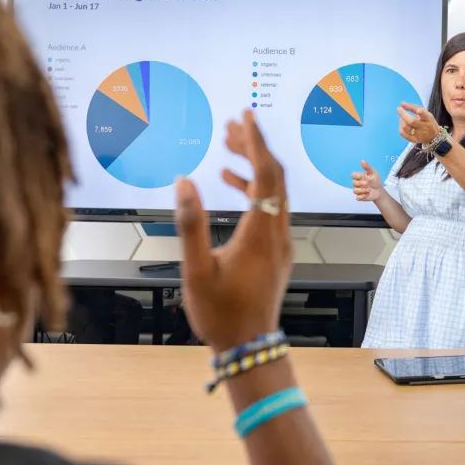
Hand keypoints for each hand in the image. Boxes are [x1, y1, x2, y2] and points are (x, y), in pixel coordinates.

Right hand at [176, 111, 291, 352]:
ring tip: (228, 146)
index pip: (265, 175)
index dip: (256, 143)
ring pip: (274, 193)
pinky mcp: (276, 252)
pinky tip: (227, 183)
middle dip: (255, 147)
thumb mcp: (197, 271)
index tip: (245, 117)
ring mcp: (280, 244)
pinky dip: (252, 192)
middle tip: (232, 126)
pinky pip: (269, 210)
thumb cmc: (221, 314)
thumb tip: (185, 183)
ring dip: (253, 167)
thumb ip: (190, 225)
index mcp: (260, 235)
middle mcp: (277, 234)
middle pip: (275, 178)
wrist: (248, 346)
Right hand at [351, 161, 383, 201]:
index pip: (353, 175)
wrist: (380, 191)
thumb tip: (362, 160)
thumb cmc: (376, 181)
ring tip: (369, 190)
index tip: (361, 176)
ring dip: (362, 190)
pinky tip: (368, 194)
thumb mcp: (373, 173)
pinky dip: (363, 196)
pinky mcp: (360, 197)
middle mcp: (358, 183)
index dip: (356, 176)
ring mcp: (358, 190)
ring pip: (354, 190)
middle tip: (368, 184)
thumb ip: (367, 167)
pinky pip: (357, 197)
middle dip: (360, 184)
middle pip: (353, 183)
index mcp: (360, 177)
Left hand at [397, 102, 441, 144]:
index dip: (421, 113)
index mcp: (428, 119)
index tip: (418, 110)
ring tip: (401, 117)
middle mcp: (424, 127)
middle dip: (403, 114)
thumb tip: (402, 103)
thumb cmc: (427, 122)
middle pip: (412, 121)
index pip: (424, 115)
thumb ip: (414, 107)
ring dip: (401, 120)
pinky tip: (401, 124)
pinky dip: (400, 128)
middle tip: (398, 109)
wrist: (433, 136)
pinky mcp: (414, 140)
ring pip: (406, 127)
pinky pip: (403, 134)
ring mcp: (418, 135)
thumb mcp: (426, 113)